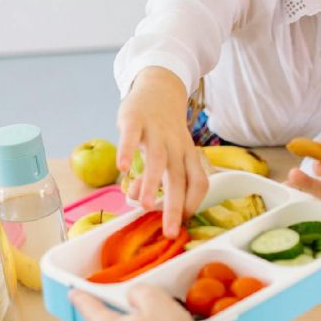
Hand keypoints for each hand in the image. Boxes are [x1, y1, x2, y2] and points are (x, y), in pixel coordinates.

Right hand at [117, 68, 208, 236]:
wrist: (159, 89)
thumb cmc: (163, 131)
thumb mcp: (166, 155)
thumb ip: (155, 179)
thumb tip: (140, 201)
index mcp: (188, 156)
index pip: (199, 183)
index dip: (192, 204)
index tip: (180, 224)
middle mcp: (176, 146)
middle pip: (179, 179)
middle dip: (175, 208)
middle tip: (168, 231)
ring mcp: (157, 132)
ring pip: (158, 160)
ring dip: (153, 184)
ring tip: (144, 206)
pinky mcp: (136, 119)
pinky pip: (132, 136)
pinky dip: (127, 151)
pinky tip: (122, 168)